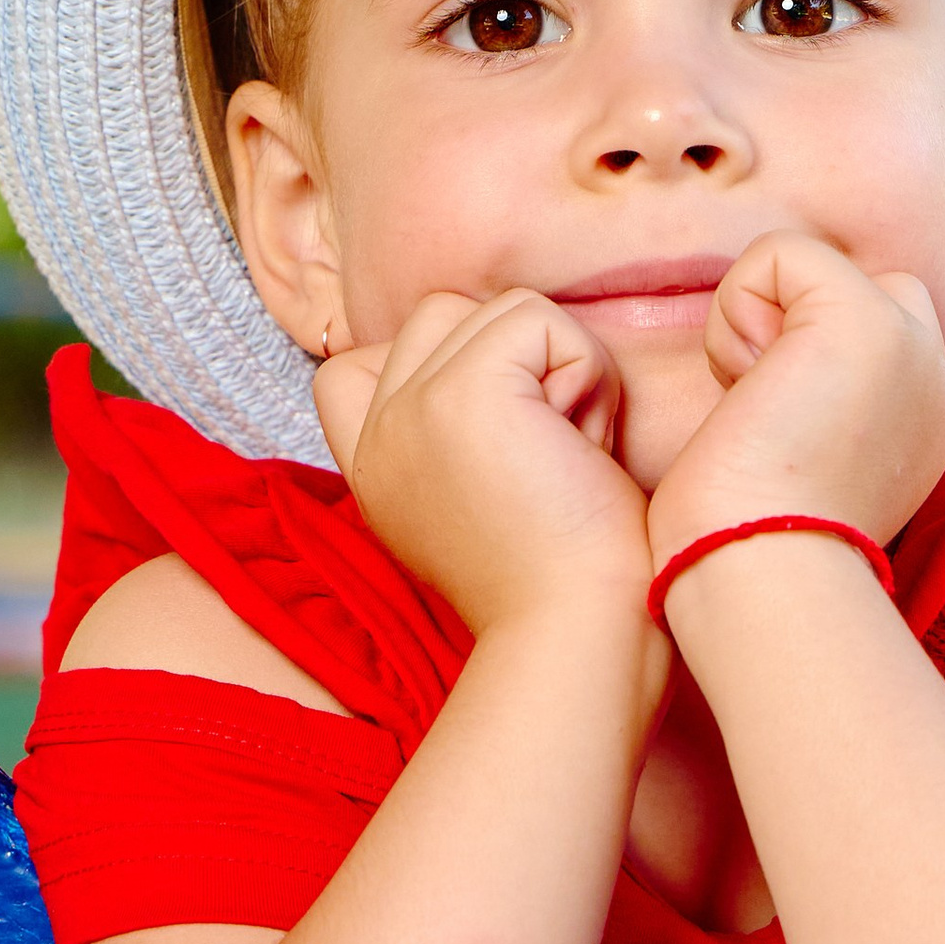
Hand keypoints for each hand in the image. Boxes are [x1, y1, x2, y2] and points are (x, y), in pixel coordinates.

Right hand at [314, 289, 660, 646]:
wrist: (580, 635)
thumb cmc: (567, 578)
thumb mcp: (482, 500)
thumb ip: (456, 431)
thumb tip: (510, 364)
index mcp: (371, 465)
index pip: (358, 361)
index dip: (441, 367)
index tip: (506, 438)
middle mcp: (377, 434)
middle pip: (445, 314)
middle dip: (518, 363)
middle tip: (552, 452)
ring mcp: (410, 409)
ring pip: (498, 308)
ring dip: (560, 366)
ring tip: (570, 450)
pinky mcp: (462, 392)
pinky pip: (539, 320)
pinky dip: (586, 370)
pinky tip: (585, 445)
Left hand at [643, 233, 944, 575]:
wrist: (760, 570)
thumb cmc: (752, 541)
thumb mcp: (808, 465)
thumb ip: (821, 408)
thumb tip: (772, 371)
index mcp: (927, 421)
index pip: (877, 327)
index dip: (804, 349)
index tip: (783, 430)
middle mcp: (935, 380)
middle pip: (856, 285)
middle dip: (792, 326)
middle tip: (769, 409)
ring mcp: (913, 345)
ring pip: (814, 266)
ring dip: (757, 321)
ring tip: (758, 403)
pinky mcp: (866, 319)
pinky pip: (780, 252)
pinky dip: (737, 307)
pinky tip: (747, 383)